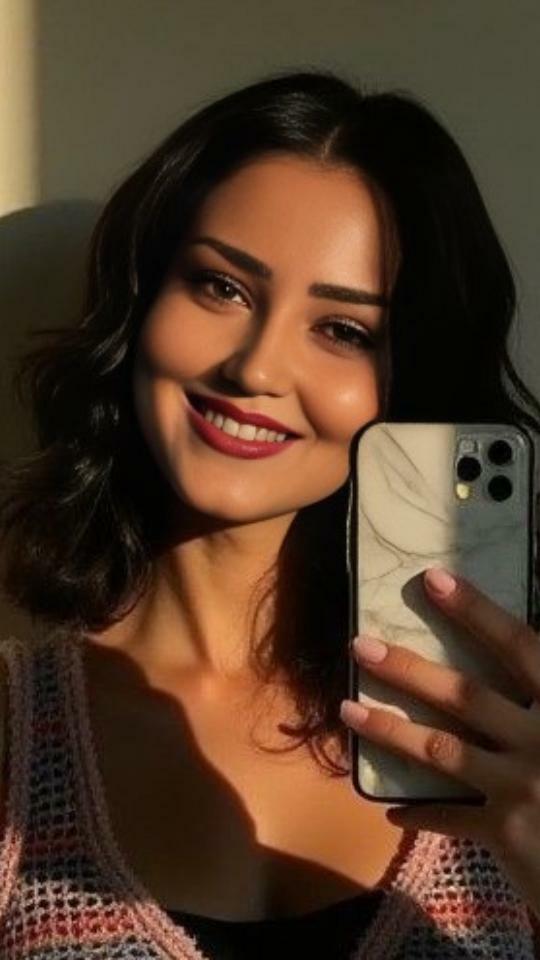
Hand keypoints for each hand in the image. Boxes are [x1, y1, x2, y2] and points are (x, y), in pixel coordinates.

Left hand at [340, 567, 539, 921]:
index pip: (518, 646)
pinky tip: (389, 811)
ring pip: (441, 750)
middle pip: (464, 694)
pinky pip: (451, 818)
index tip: (434, 580)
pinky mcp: (508, 832)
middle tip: (358, 646)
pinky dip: (420, 814)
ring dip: (389, 729)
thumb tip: (519, 662)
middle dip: (407, 669)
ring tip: (346, 710)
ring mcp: (522, 787)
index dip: (476, 612)